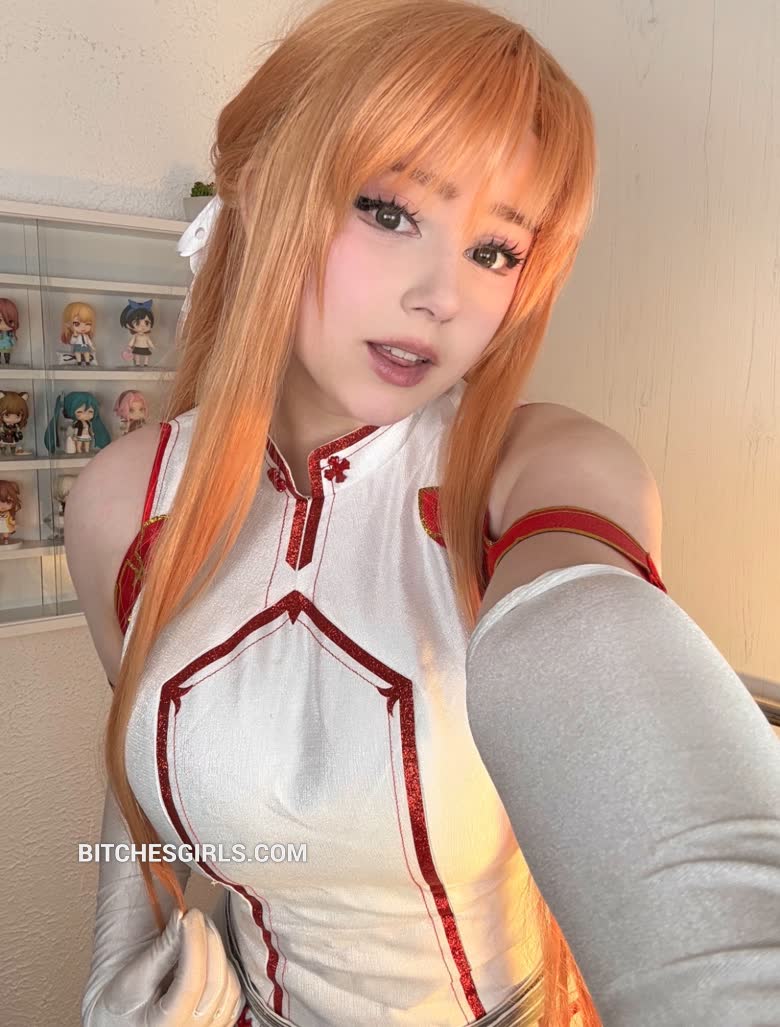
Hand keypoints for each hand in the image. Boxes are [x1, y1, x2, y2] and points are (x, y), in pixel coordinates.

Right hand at [87, 907, 244, 1025]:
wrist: (118, 1025)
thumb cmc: (119, 1009)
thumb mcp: (132, 981)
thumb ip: (160, 953)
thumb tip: (181, 918)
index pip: (192, 982)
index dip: (195, 943)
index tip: (190, 915)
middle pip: (216, 983)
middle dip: (209, 942)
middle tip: (196, 917)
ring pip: (230, 988)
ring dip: (219, 955)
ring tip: (201, 933)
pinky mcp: (218, 1025)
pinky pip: (234, 997)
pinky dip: (226, 971)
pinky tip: (210, 954)